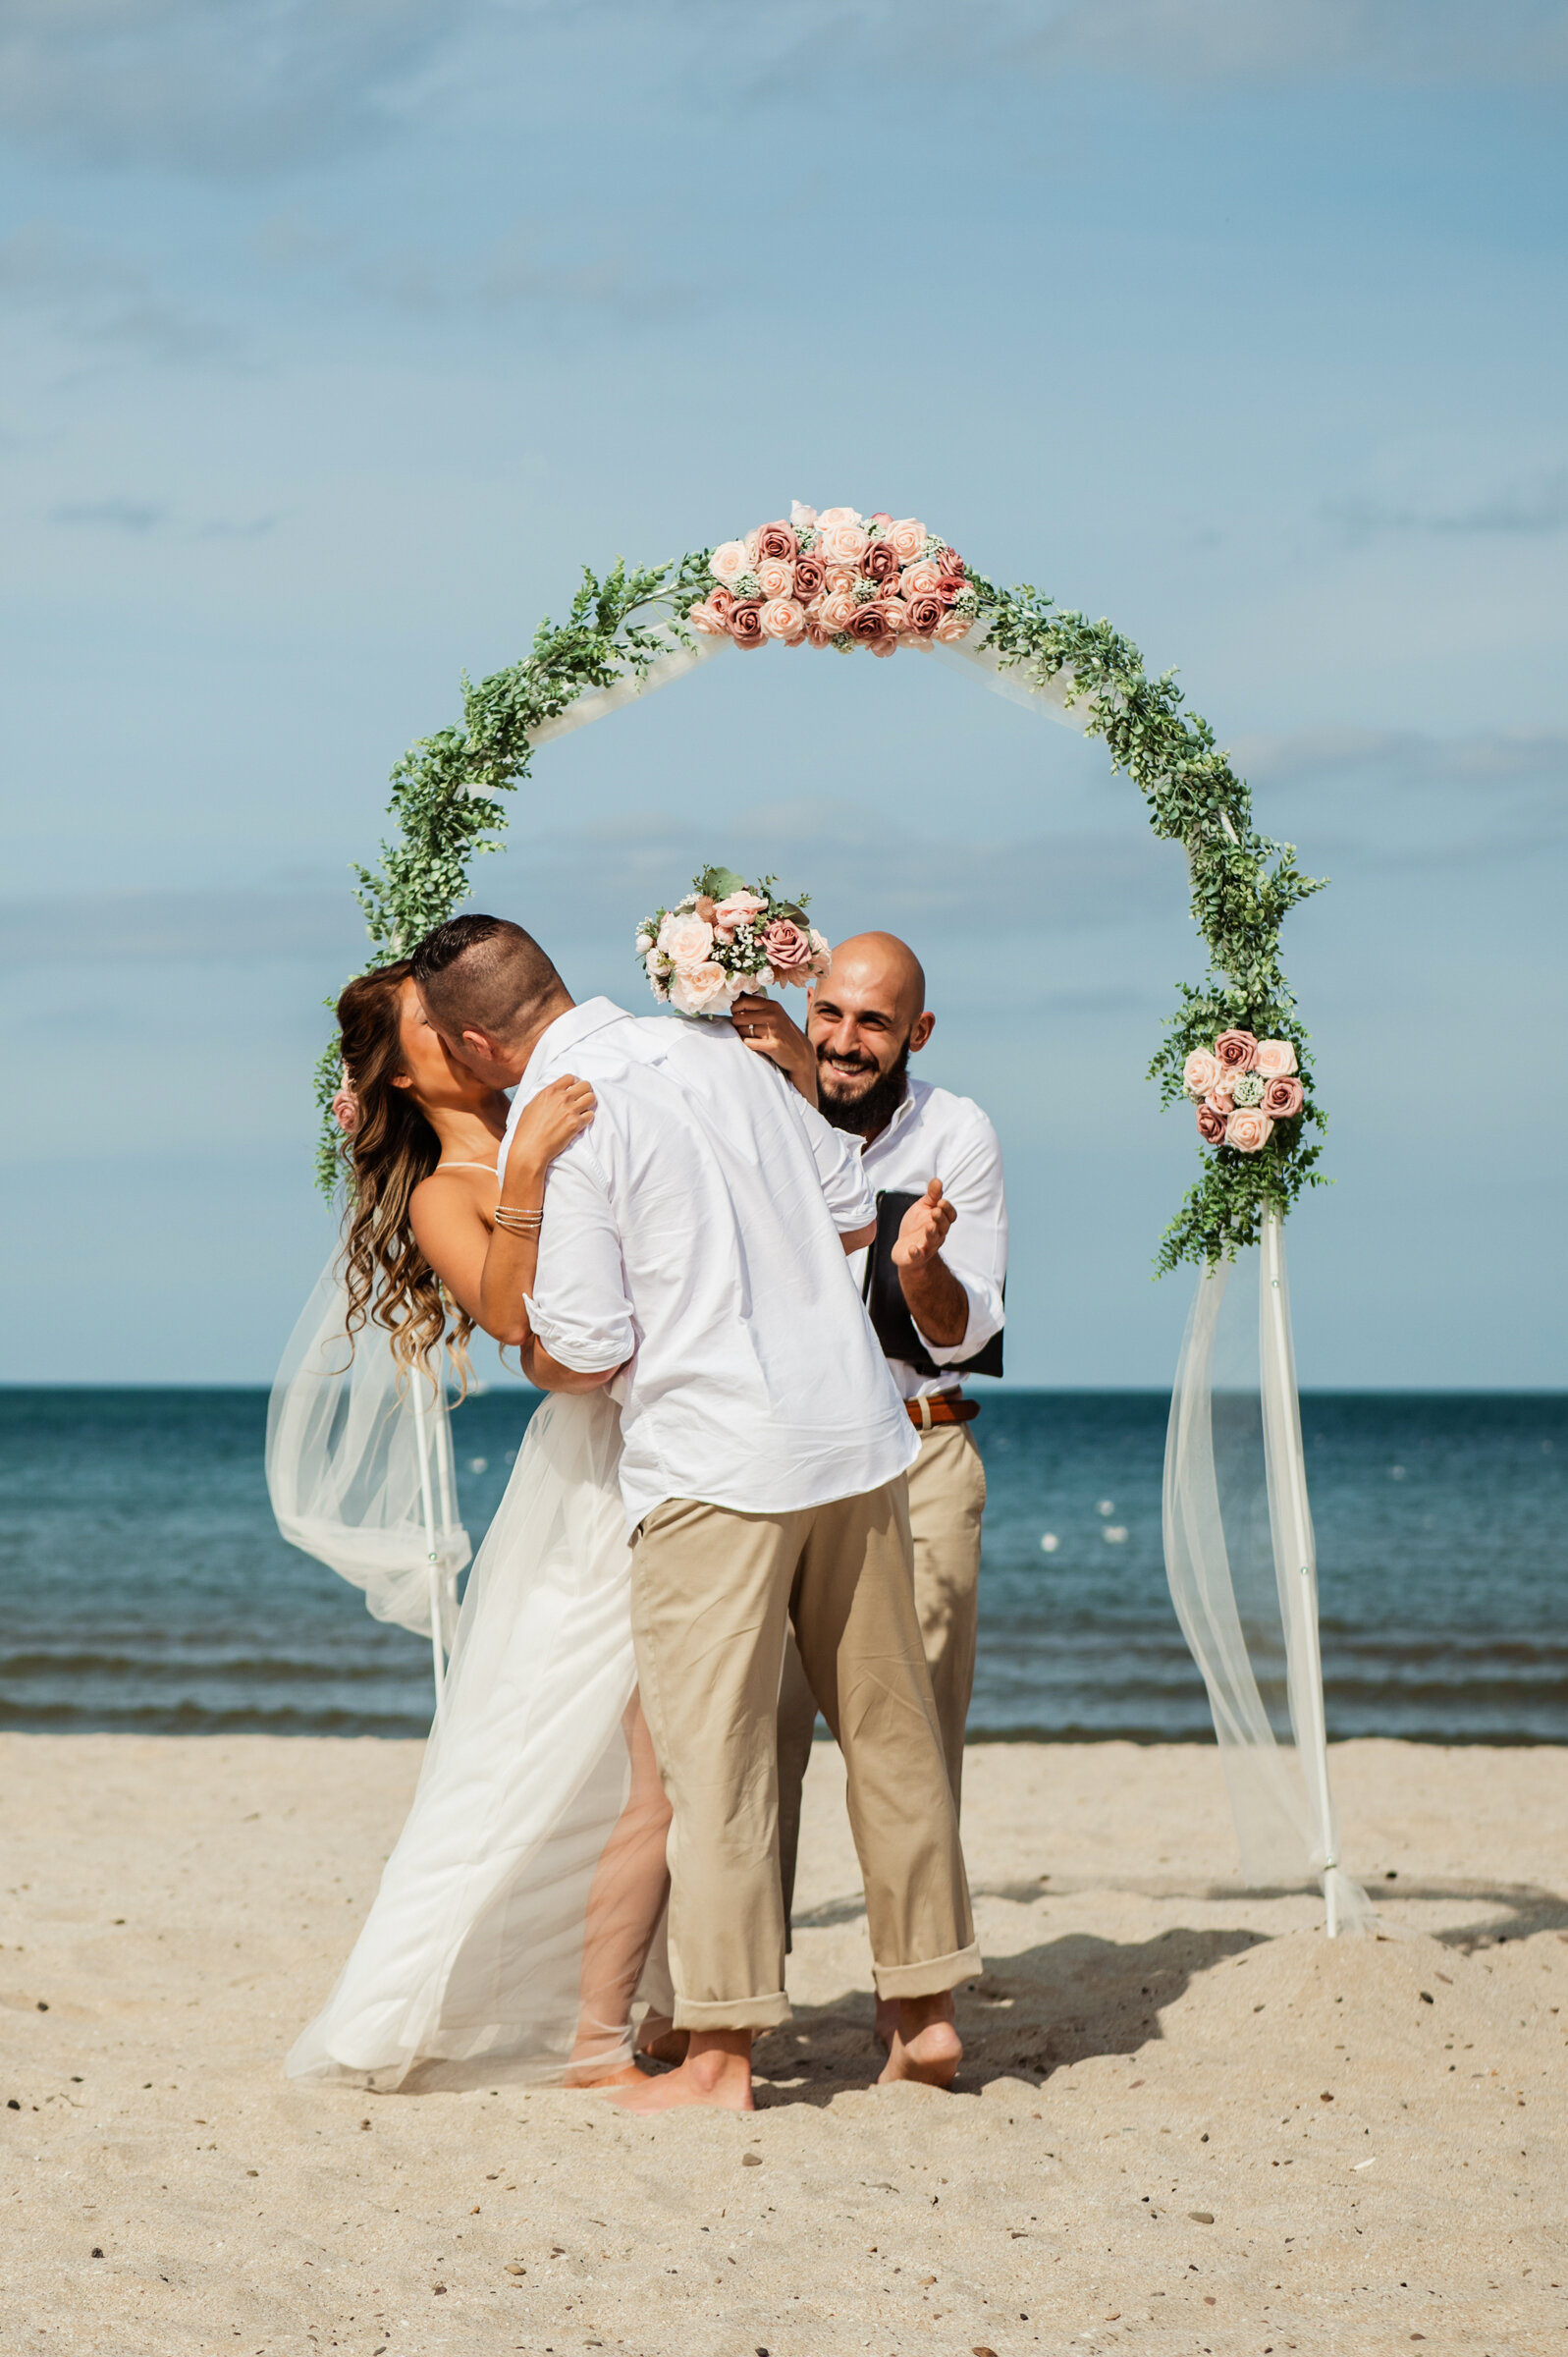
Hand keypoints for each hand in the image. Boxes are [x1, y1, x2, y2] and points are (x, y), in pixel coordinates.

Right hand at [503, 1074, 594, 1194]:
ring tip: (583, 1111)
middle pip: (585, 1085)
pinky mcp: (576, 1124)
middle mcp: (561, 1098)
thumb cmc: (526, 1130)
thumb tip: (555, 1093)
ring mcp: (570, 1110)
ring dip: (589, 1104)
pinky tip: (580, 1123)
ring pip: (591, 1098)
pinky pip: (591, 1115)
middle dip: (585, 1092)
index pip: (570, 1077)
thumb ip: (546, 1096)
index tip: (574, 1090)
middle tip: (581, 1100)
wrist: (530, 1149)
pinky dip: (587, 1118)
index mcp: (549, 1091)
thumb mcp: (531, 1105)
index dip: (574, 1083)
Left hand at [732, 992, 817, 1103]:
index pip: (743, 1001)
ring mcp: (773, 1030)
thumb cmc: (783, 1033)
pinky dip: (748, 1044)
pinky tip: (755, 1044)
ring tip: (752, 1037)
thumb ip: (759, 1007)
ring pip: (742, 1031)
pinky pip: (749, 1042)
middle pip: (739, 1017)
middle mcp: (773, 1016)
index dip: (735, 1008)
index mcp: (772, 1005)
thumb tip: (736, 1000)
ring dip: (743, 1035)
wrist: (800, 1053)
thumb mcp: (775, 1014)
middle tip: (743, 1028)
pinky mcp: (773, 1045)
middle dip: (737, 1024)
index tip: (737, 1013)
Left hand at [891, 1176, 955, 1269]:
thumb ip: (931, 1196)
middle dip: (940, 1219)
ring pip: (933, 1241)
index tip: (941, 1201)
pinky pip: (917, 1256)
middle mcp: (937, 1234)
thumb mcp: (923, 1208)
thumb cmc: (916, 1227)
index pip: (950, 1216)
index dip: (947, 1209)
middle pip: (943, 1227)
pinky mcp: (915, 1256)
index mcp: (940, 1222)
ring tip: (929, 1226)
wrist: (905, 1248)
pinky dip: (916, 1252)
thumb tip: (937, 1181)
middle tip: (935, 1211)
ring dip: (932, 1233)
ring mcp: (927, 1246)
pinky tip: (912, 1248)